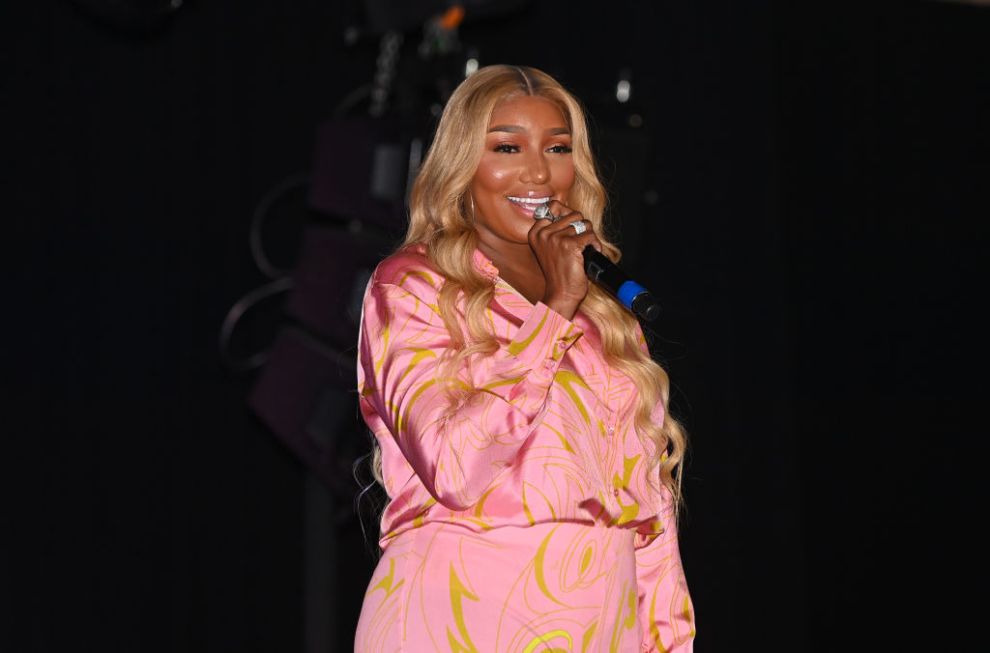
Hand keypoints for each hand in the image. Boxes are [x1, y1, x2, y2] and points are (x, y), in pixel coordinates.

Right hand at [528, 200, 602, 320]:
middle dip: (582, 227)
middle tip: (581, 243)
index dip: (568, 216)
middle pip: (573, 214)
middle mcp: (543, 233)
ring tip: (585, 250)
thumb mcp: (550, 247)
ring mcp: (556, 238)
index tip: (570, 231)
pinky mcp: (570, 245)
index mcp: (536, 232)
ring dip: (589, 237)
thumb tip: (571, 210)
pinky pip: (590, 235)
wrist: (562, 293)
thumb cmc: (559, 272)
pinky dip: (595, 245)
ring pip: (584, 224)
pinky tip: (591, 253)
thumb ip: (556, 227)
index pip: (554, 206)